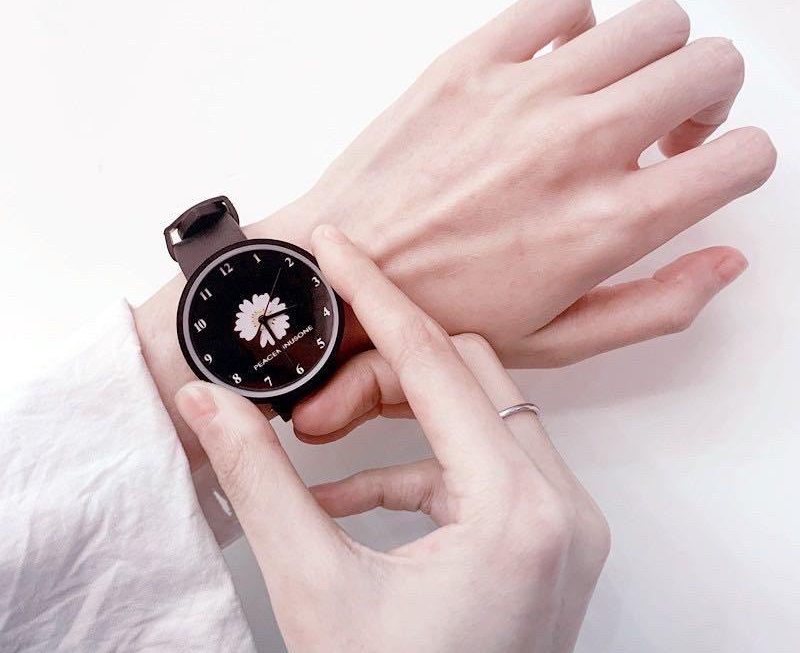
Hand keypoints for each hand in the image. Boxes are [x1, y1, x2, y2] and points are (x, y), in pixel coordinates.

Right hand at [175, 227, 609, 652]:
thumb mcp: (313, 588)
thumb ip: (258, 481)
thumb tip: (208, 406)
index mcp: (518, 512)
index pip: (438, 361)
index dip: (377, 294)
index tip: (340, 246)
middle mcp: (561, 509)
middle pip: (467, 376)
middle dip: (384, 370)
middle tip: (315, 390)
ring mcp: (564, 526)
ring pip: (480, 414)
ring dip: (400, 419)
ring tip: (322, 448)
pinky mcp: (549, 542)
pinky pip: (482, 467)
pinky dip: (418, 468)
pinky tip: (352, 496)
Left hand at [252, 0, 771, 438]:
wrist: (337, 275)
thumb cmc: (437, 315)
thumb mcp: (559, 341)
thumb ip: (658, 305)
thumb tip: (727, 261)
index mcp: (608, 224)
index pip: (742, 157)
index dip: (741, 161)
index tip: (704, 168)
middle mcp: (579, 148)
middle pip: (710, 66)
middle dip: (708, 96)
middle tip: (667, 127)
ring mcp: (524, 96)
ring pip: (652, 22)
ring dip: (654, 55)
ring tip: (612, 92)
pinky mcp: (471, 62)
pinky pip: (563, 0)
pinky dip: (578, 23)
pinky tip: (554, 65)